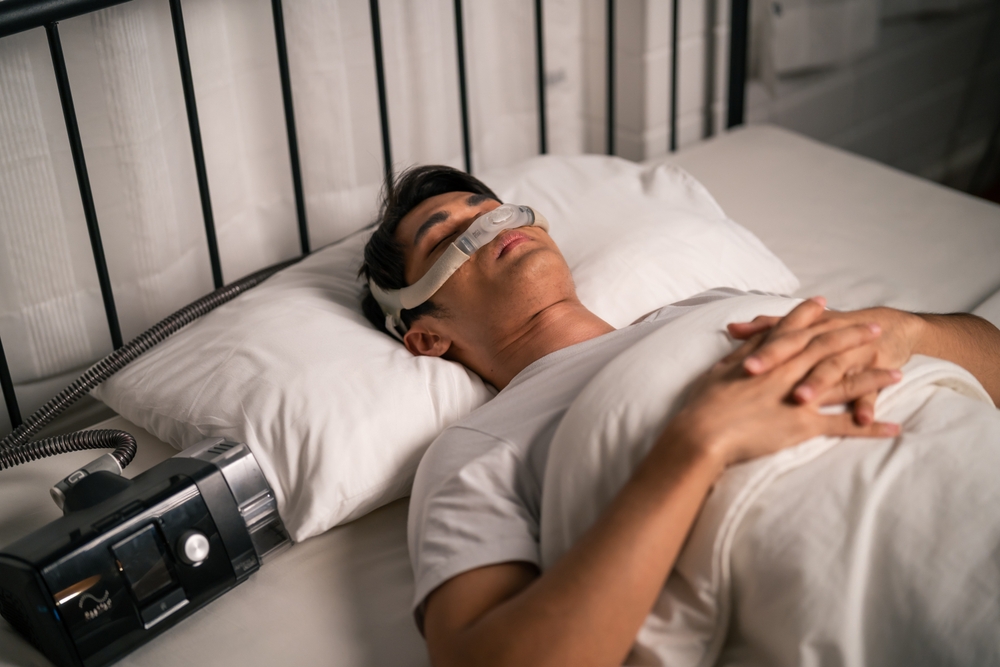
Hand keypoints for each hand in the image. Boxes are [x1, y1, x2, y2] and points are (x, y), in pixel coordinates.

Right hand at [662, 307, 901, 470]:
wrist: (702, 434)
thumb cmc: (704, 404)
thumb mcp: (720, 371)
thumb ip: (741, 353)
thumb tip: (749, 336)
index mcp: (767, 357)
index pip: (793, 329)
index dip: (810, 314)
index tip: (825, 302)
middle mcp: (788, 371)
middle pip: (828, 347)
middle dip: (854, 335)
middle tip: (876, 327)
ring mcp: (799, 397)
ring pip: (845, 382)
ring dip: (873, 377)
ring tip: (897, 372)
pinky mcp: (804, 425)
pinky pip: (844, 426)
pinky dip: (869, 426)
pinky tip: (892, 427)